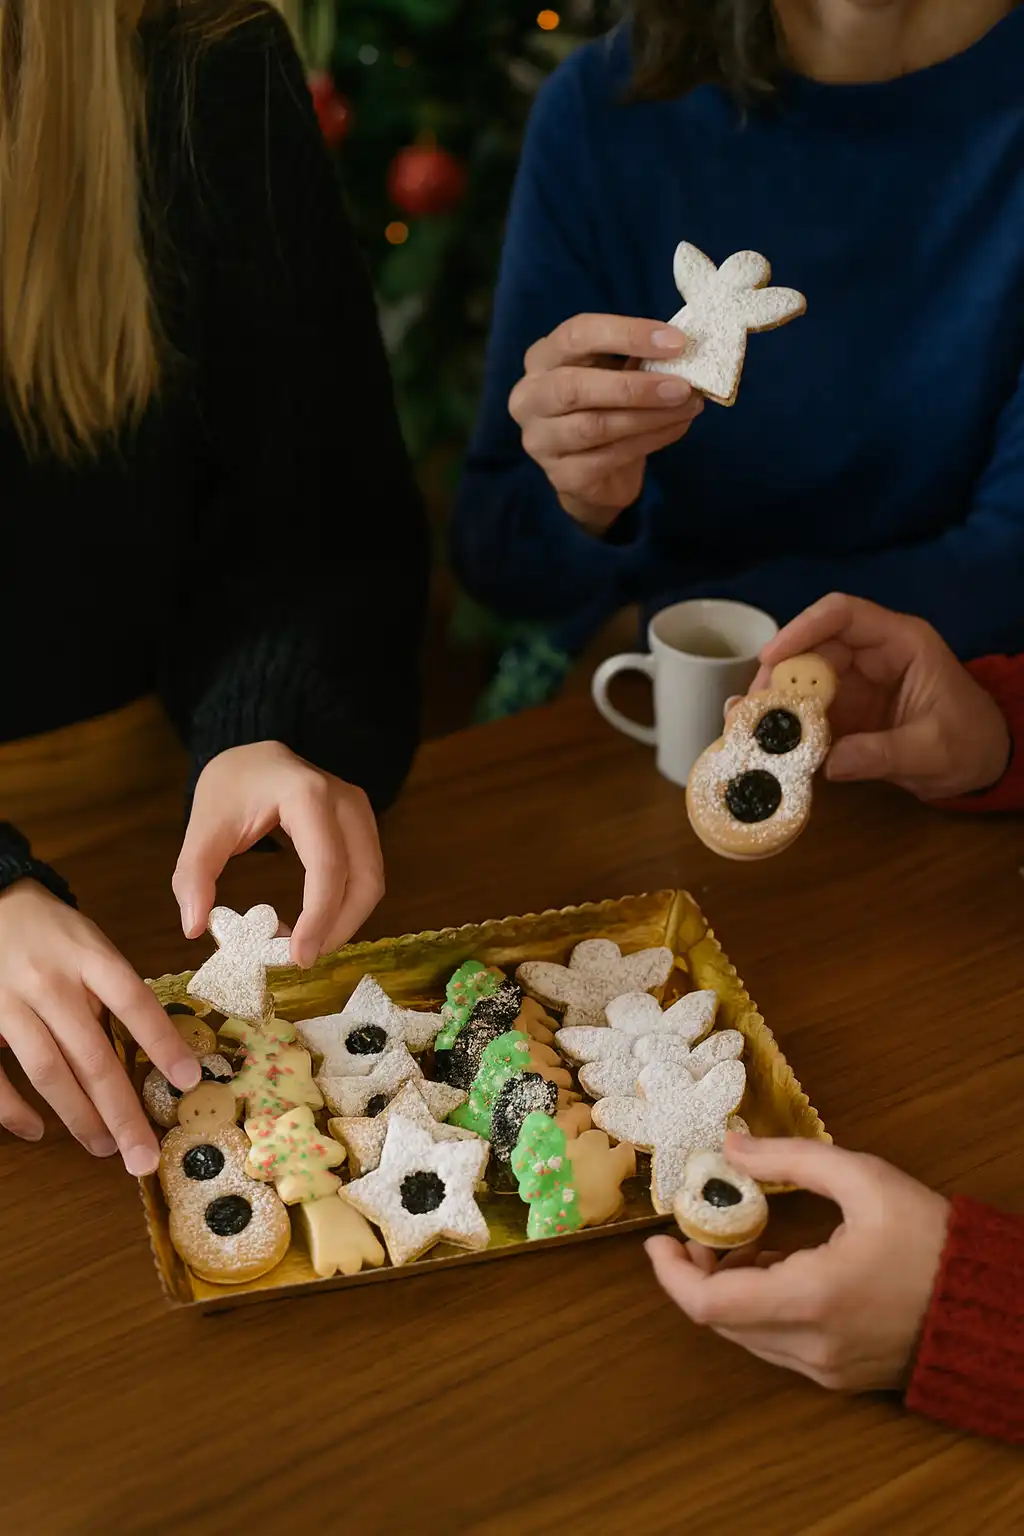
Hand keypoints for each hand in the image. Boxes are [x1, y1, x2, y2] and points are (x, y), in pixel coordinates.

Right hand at [0, 881, 200, 1172]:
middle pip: (93, 1055)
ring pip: (49, 1072)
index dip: (163, 1043)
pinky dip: (14, 1109)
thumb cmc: (51, 932)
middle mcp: (51, 982)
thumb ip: (112, 990)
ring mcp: (9, 1003)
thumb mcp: (91, 944)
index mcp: (89, 957)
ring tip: (104, 1147)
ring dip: (79, 1117)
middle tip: (143, 1155)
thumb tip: (146, 1048)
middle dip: (122, 1112)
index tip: (189, 1081)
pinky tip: (36, 1130)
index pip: (135, 1002)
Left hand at [173, 742, 384, 967]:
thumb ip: (194, 875)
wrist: (253, 756)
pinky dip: (346, 905)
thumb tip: (194, 927)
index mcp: (307, 795)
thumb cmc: (230, 786)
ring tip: (305, 944)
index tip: (297, 956)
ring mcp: (359, 811)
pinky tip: (314, 923)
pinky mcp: (361, 825)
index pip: (327, 865)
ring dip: (345, 920)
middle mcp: (345, 801)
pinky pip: (365, 873)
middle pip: (363, 878)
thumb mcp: (203, 827)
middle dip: (338, 927)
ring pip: (372, 880)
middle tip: (301, 958)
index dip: (319, 916)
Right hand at [509, 314, 703, 533]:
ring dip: (649, 416)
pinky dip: (650, 440)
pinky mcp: (562, 476)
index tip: (676, 341)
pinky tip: (676, 427)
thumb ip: (637, 359)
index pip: (577, 335)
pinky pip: (609, 457)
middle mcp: (530, 398)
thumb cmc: (603, 408)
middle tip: (683, 386)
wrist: (593, 475)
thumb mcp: (616, 373)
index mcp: (542, 359)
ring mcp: (540, 441)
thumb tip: (682, 350)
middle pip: (575, 387)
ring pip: (595, 426)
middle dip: (635, 386)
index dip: (626, 334)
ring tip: (688, 407)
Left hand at [646, 1135, 949, 1392]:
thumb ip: (789, 1159)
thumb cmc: (929, 1236)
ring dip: (729, 1292)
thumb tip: (729, 1147)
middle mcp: (810, 1345)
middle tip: (704, 1230)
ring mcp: (824, 1368)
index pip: (709, 1306)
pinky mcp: (838, 1376)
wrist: (990, 1305)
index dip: (673, 1274)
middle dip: (699, 1274)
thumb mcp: (862, 1178)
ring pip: (746, 1336)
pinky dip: (760, 1309)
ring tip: (743, 1243)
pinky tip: (776, 1269)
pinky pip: (776, 1345)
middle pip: (721, 1320)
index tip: (659, 1240)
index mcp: (810, 1299)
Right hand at [748, 594, 1010, 798]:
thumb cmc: (970, 743)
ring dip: (774, 701)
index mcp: (901, 644)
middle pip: (812, 648)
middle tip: (749, 708)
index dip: (803, 628)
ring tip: (745, 726)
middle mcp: (872, 655)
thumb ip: (883, 755)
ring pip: (802, 678)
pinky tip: (761, 739)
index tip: (771, 657)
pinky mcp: (846, 710)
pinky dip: (785, 725)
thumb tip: (830, 762)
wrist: (982, 763)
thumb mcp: (933, 751)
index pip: (844, 615)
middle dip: (777, 675)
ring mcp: (856, 682)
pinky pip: (807, 709)